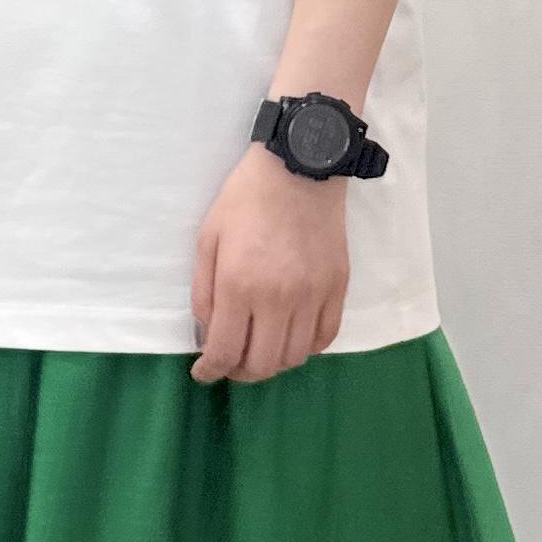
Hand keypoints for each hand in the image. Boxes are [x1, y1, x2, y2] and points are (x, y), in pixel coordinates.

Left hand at [190, 143, 349, 383]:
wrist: (299, 168)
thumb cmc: (245, 199)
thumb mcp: (208, 238)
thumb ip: (204, 291)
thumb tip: (208, 332)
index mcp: (240, 286)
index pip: (226, 353)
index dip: (210, 372)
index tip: (203, 373)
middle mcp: (279, 300)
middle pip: (262, 365)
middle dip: (240, 372)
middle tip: (230, 362)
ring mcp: (313, 296)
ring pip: (295, 357)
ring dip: (273, 362)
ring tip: (260, 348)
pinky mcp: (338, 288)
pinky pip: (325, 338)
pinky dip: (306, 348)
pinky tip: (291, 336)